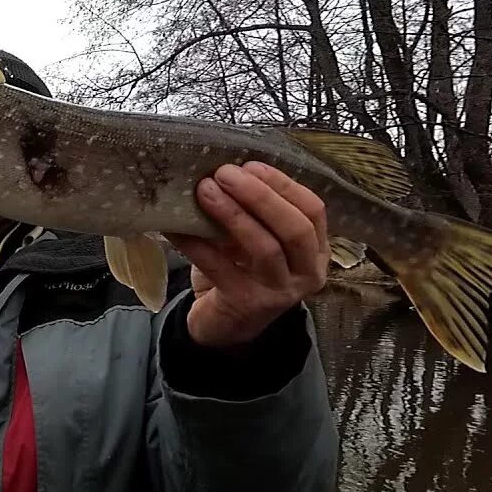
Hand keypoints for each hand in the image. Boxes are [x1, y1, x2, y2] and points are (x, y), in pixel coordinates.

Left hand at [164, 161, 328, 352]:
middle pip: (295, 228)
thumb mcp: (255, 240)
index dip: (282, 184)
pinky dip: (196, 243)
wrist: (225, 326)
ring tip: (204, 190)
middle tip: (224, 173)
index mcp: (315, 251)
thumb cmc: (242, 272)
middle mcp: (306, 274)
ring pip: (264, 248)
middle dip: (260, 196)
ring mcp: (279, 293)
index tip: (250, 164)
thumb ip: (253, 212)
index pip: (312, 210)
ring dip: (232, 214)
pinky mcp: (246, 305)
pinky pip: (220, 267)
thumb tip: (223, 169)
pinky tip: (176, 226)